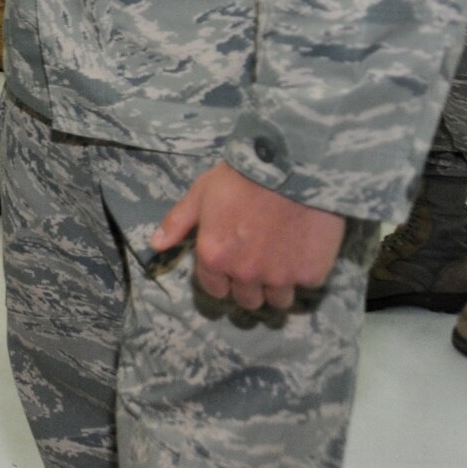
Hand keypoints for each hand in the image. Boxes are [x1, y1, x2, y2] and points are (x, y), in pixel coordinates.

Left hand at [150, 162, 344, 312]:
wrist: (291, 166)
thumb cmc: (241, 177)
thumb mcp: (201, 193)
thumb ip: (178, 222)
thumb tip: (155, 245)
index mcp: (214, 257)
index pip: (215, 290)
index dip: (223, 278)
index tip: (232, 263)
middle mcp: (245, 273)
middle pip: (248, 300)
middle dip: (250, 285)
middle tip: (259, 260)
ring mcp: (280, 276)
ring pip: (278, 300)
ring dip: (278, 285)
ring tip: (282, 257)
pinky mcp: (310, 273)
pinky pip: (306, 284)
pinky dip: (304, 270)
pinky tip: (303, 247)